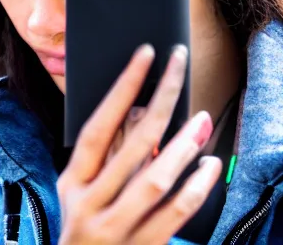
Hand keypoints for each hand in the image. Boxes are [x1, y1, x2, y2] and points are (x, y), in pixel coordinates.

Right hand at [57, 45, 221, 244]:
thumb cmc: (80, 223)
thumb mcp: (79, 188)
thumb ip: (107, 154)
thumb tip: (139, 112)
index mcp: (72, 180)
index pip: (98, 125)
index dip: (122, 87)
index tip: (145, 56)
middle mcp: (90, 203)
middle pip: (132, 144)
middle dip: (160, 99)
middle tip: (180, 67)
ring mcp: (115, 229)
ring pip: (155, 180)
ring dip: (182, 146)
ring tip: (200, 119)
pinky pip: (174, 215)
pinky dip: (196, 187)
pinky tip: (210, 165)